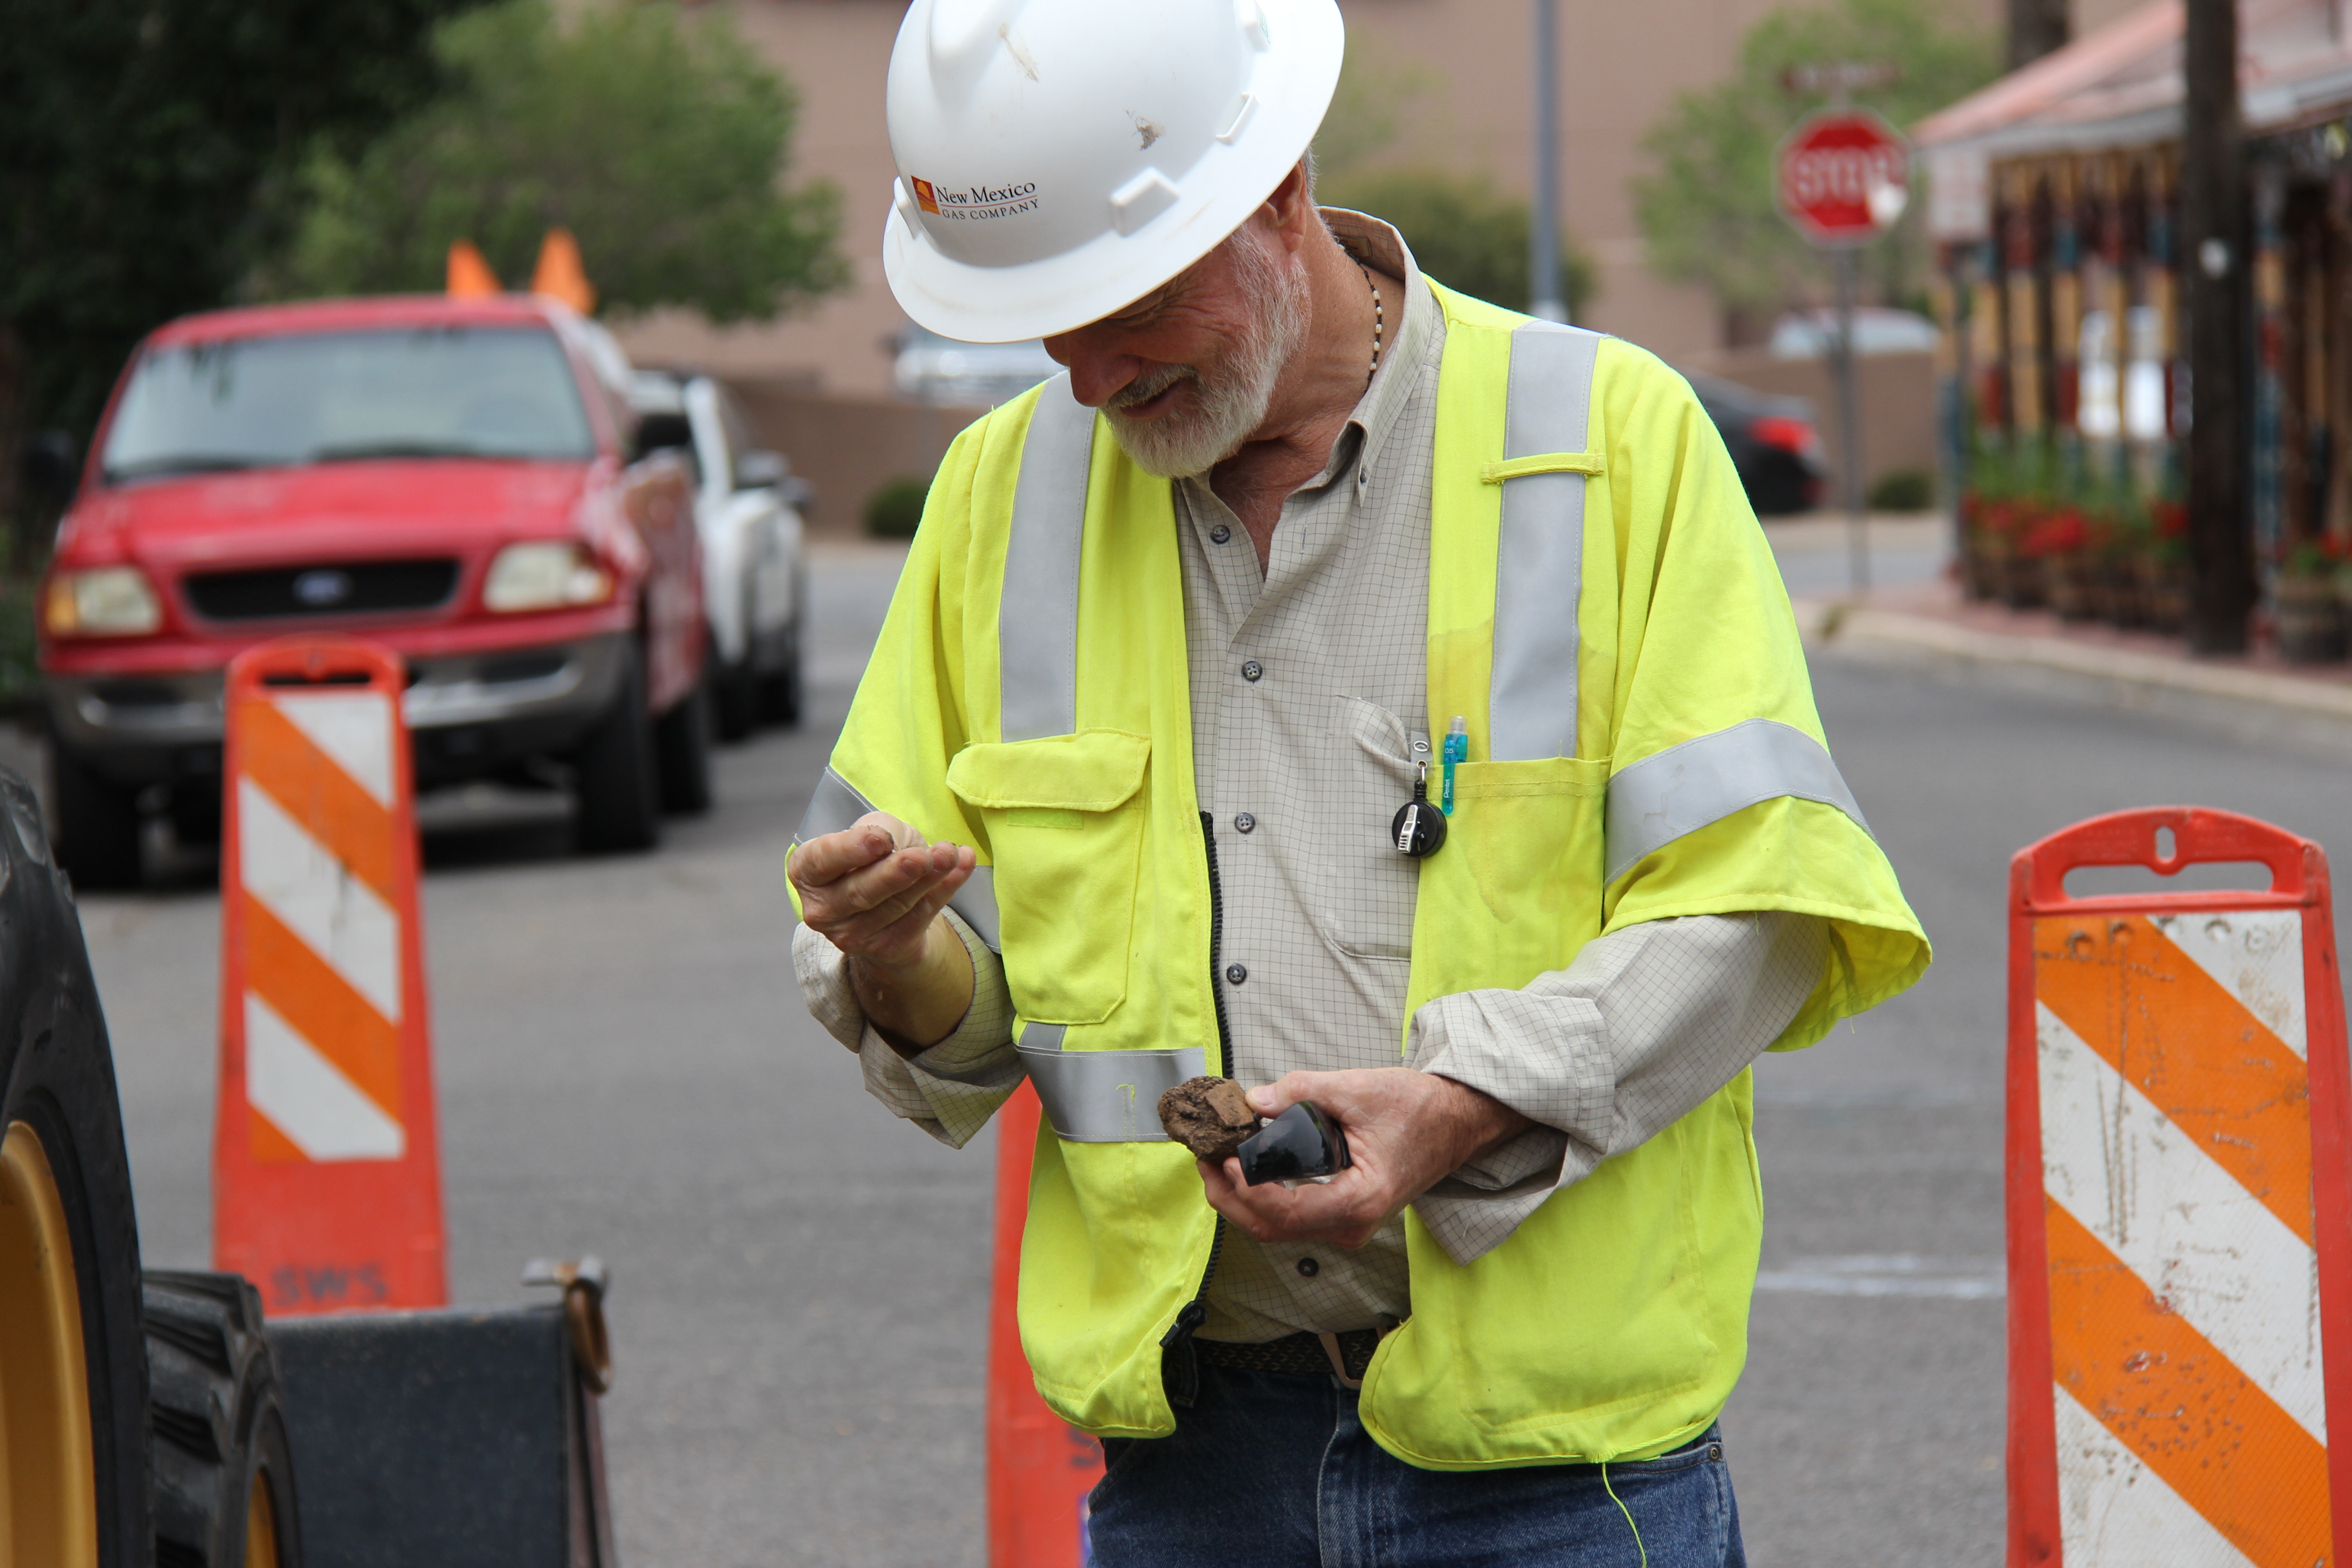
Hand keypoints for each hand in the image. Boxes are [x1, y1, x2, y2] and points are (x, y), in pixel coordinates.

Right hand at [788, 811, 976, 1050]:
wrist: (889, 903)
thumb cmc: (874, 858)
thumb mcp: (871, 831)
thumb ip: (879, 833)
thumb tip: (896, 847)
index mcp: (807, 873)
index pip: (823, 861)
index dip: (851, 851)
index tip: (880, 839)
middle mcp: (823, 910)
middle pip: (860, 892)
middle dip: (894, 873)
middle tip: (921, 857)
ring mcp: (852, 936)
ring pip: (896, 906)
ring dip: (929, 878)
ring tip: (950, 853)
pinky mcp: (887, 948)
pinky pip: (921, 917)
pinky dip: (946, 890)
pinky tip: (963, 865)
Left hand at [1195, 1069, 1532, 1247]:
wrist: (1454, 1122)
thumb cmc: (1417, 1108)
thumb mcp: (1357, 1089)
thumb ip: (1302, 1091)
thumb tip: (1252, 1100)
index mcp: (1360, 1200)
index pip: (1286, 1212)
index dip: (1246, 1189)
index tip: (1225, 1157)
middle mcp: (1351, 1225)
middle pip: (1272, 1228)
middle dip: (1229, 1195)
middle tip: (1203, 1157)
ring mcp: (1346, 1226)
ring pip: (1277, 1229)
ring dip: (1239, 1199)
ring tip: (1215, 1159)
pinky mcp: (1341, 1216)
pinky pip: (1290, 1219)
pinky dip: (1260, 1198)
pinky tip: (1244, 1168)